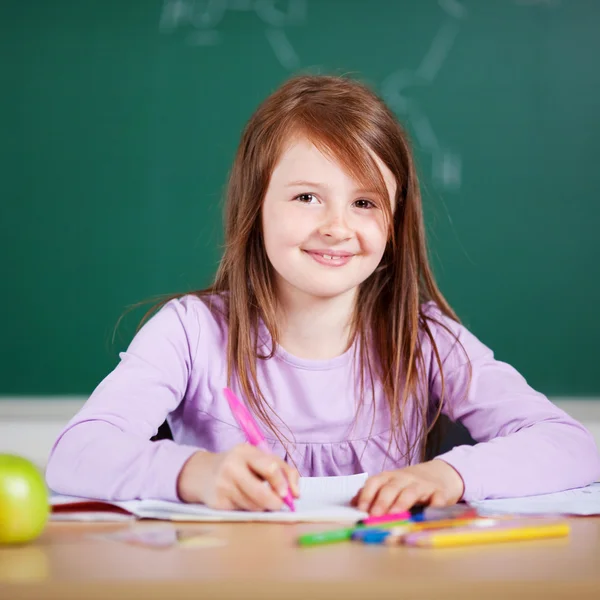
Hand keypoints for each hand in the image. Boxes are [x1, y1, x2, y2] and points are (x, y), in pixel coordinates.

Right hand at [176, 444, 299, 510]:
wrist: (204, 473)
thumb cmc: (240, 465)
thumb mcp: (259, 459)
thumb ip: (283, 470)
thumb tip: (296, 494)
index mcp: (245, 451)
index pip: (268, 466)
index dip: (280, 482)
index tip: (287, 493)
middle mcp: (232, 466)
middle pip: (260, 492)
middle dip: (274, 502)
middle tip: (279, 505)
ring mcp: (223, 485)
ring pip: (253, 505)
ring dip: (262, 506)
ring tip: (260, 499)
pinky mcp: (217, 502)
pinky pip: (243, 511)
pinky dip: (249, 510)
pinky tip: (245, 501)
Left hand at [351, 459, 464, 515]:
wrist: (441, 473)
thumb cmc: (409, 484)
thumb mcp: (390, 484)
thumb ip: (373, 493)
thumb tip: (352, 505)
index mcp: (389, 478)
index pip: (375, 482)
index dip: (366, 495)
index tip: (360, 510)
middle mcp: (404, 479)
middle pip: (391, 487)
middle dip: (381, 501)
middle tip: (375, 515)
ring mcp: (423, 485)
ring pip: (411, 492)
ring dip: (402, 503)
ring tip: (395, 514)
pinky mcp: (440, 493)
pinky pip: (437, 499)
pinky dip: (434, 506)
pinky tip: (429, 514)